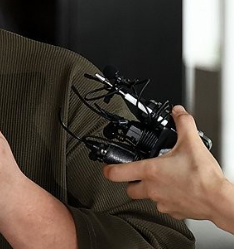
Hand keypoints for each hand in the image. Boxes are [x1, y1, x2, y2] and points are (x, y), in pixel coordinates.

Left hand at [103, 105, 233, 233]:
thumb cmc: (203, 176)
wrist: (218, 200)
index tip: (107, 168)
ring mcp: (162, 202)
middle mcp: (152, 188)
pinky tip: (178, 191)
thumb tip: (178, 112)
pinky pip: (164, 207)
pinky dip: (168, 200)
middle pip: (129, 189)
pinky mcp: (174, 212)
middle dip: (131, 181)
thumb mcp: (191, 142)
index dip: (108, 169)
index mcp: (150, 171)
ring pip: (147, 198)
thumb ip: (182, 124)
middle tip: (139, 174)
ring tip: (164, 181)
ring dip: (151, 190)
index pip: (117, 173)